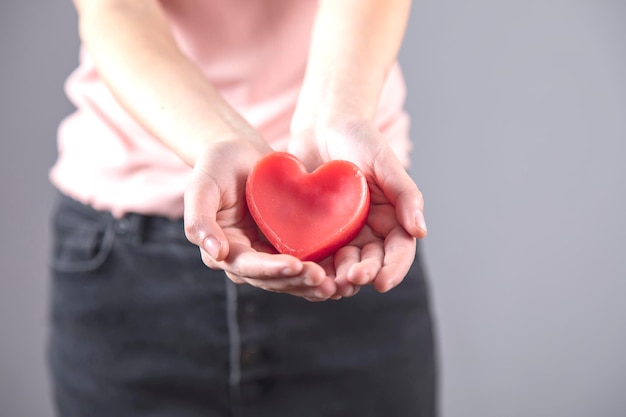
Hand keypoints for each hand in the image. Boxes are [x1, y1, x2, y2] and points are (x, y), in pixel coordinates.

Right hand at [184, 137, 336, 300]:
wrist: (239, 151)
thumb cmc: (216, 164)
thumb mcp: (200, 185)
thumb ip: (199, 219)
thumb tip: (217, 254)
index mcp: (224, 249)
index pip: (248, 267)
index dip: (271, 269)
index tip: (296, 265)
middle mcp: (247, 258)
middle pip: (272, 279)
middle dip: (296, 281)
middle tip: (323, 279)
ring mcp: (268, 253)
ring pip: (290, 278)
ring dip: (311, 285)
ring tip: (335, 285)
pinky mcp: (287, 244)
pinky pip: (305, 262)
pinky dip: (321, 270)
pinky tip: (340, 275)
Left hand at [288, 117, 426, 294]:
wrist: (322, 125)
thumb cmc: (359, 138)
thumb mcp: (385, 162)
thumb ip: (405, 195)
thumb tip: (420, 231)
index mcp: (390, 218)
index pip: (397, 251)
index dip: (392, 269)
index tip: (381, 283)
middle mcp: (367, 230)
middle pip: (370, 261)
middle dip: (363, 274)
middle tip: (351, 279)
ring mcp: (339, 232)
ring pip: (342, 264)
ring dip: (338, 277)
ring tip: (330, 285)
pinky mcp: (313, 230)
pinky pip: (315, 253)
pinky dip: (314, 266)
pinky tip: (307, 273)